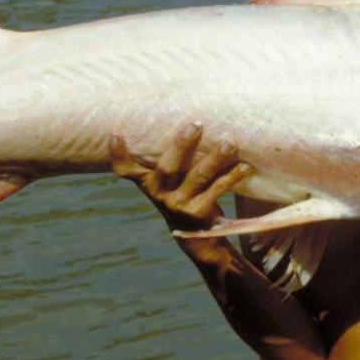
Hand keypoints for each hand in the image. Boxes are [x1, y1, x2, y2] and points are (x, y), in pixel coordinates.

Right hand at [109, 123, 252, 248]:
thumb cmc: (183, 196)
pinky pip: (217, 190)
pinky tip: (245, 167)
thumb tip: (190, 119)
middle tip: (195, 125)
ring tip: (230, 143)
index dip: (118, 155)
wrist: (198, 240)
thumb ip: (172, 159)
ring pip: (197, 177)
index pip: (126, 171)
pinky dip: (232, 176)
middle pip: (167, 167)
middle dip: (181, 145)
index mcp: (149, 183)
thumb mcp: (171, 181)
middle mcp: (160, 194)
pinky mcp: (199, 214)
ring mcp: (179, 205)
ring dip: (214, 158)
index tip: (115, 134)